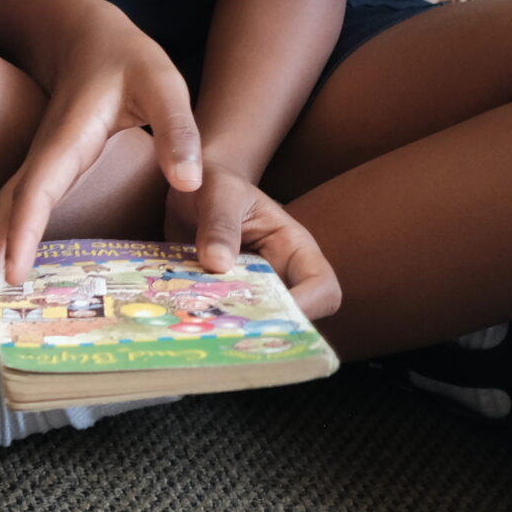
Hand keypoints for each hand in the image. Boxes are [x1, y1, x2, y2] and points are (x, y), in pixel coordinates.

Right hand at [0, 6, 201, 325]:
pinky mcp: (38, 176)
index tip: (12, 275)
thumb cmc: (126, 58)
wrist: (86, 34)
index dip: (22, 233)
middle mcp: (41, 160)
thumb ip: (177, 129)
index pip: (37, 192)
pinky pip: (8, 217)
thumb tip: (188, 182)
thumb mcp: (163, 82)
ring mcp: (34, 168)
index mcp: (68, 141)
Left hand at [164, 162, 340, 318]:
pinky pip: (226, 320)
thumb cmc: (214, 182)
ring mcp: (252, 290)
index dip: (306, 306)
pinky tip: (187, 320)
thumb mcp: (218, 192)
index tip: (268, 312)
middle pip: (293, 317)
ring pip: (258, 324)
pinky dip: (211, 323)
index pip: (323, 287)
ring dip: (234, 328)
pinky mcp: (225, 298)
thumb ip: (220, 223)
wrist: (188, 187)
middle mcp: (280, 274)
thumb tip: (218, 265)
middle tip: (229, 329)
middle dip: (265, 327)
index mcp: (294, 247)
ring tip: (205, 325)